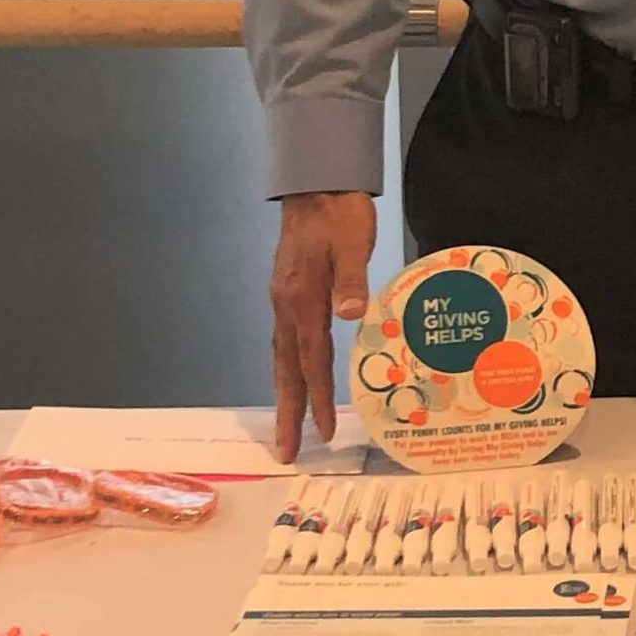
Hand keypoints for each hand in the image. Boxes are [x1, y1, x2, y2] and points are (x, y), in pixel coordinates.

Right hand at [270, 191, 376, 463]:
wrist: (317, 184)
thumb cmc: (340, 213)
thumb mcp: (354, 243)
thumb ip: (353, 279)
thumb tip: (350, 314)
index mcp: (302, 299)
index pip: (310, 361)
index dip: (316, 399)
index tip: (321, 433)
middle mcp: (285, 305)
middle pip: (285, 369)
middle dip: (287, 411)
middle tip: (285, 451)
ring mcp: (282, 297)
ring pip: (282, 355)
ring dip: (286, 391)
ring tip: (289, 423)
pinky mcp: (287, 288)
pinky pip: (285, 338)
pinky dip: (289, 364)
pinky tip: (298, 371)